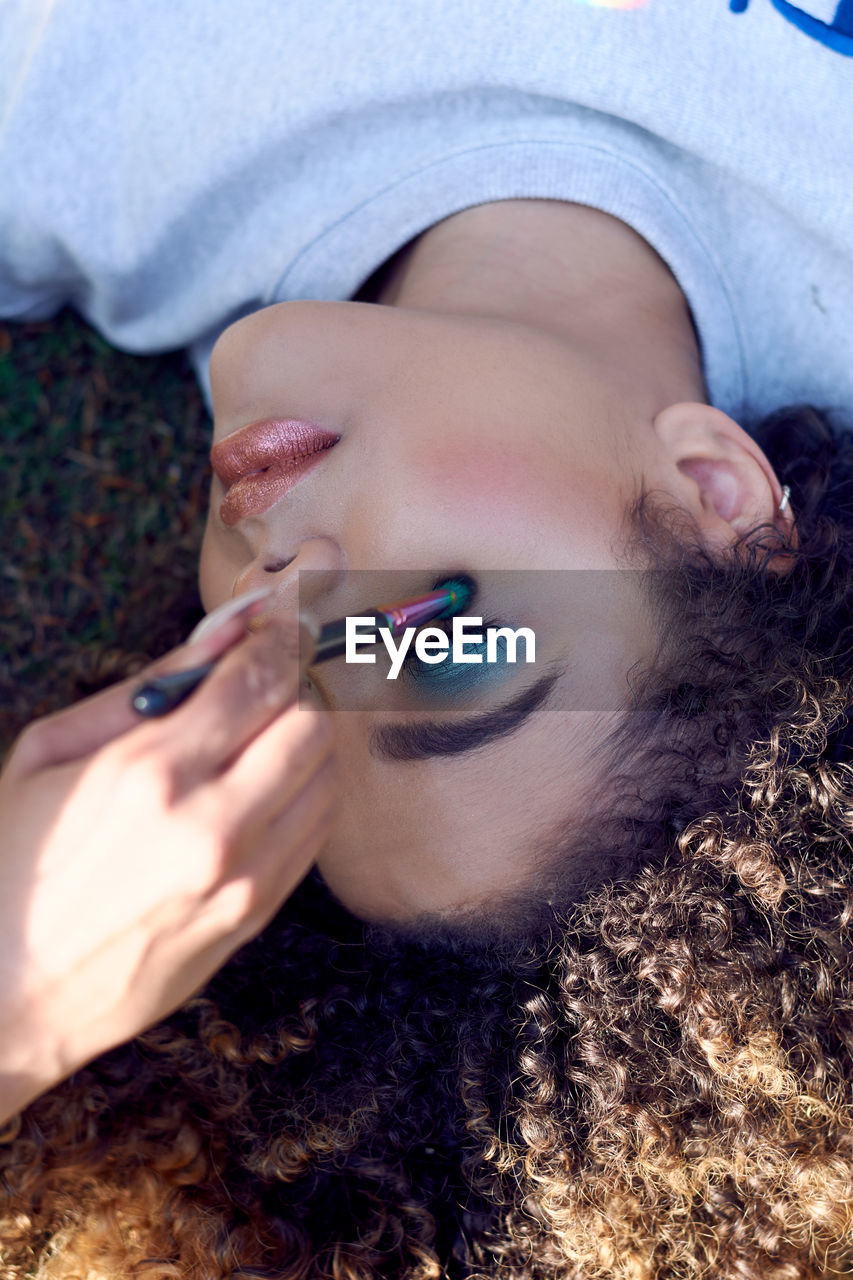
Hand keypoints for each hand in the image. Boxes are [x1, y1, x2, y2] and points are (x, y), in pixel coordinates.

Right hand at [0, 608, 334, 1123]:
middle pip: (311, 724)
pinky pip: (317, 832)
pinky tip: (264, 788)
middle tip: (271, 680)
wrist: (12, 993)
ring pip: (326, 777)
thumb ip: (147, 687)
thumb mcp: (50, 753)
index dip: (278, 641)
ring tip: (263, 735)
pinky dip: (305, 794)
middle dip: (297, 687)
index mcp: (149, 773)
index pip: (259, 680)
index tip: (277, 627)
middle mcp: (210, 825)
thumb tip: (224, 634)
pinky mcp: (256, 915)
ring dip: (306, 741)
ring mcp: (242, 877)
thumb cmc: (16, 862)